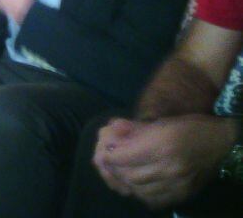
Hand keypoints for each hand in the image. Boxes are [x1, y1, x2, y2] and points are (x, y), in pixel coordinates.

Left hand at [94, 115, 235, 208]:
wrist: (219, 143)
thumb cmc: (187, 127)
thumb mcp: (158, 122)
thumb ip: (133, 130)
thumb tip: (109, 134)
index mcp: (162, 145)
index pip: (124, 157)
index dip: (110, 156)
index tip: (105, 152)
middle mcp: (169, 167)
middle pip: (130, 176)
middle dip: (115, 170)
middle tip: (111, 163)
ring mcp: (177, 183)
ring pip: (140, 190)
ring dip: (126, 182)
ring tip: (122, 172)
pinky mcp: (183, 194)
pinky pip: (154, 200)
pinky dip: (141, 193)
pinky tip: (138, 185)